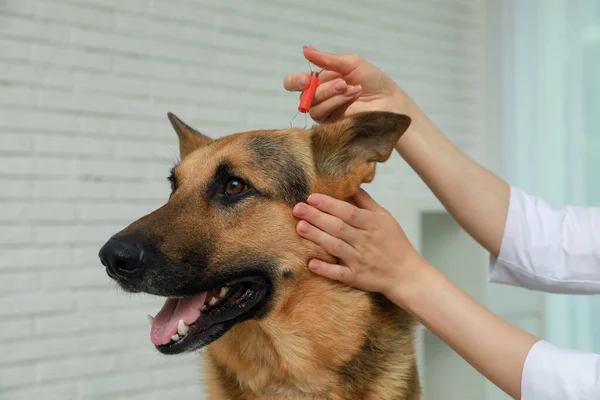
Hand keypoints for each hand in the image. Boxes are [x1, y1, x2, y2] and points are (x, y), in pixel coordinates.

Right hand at [283, 46, 417, 122]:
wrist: (389, 98)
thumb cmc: (372, 80)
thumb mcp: (350, 63)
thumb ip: (326, 59)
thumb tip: (304, 49)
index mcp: (319, 81)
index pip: (294, 83)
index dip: (295, 82)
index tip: (306, 80)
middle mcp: (319, 97)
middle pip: (303, 97)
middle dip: (323, 89)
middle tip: (342, 83)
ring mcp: (326, 113)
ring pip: (314, 108)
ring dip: (333, 96)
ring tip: (353, 89)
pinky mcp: (333, 126)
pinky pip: (325, 117)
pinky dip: (339, 104)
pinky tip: (354, 96)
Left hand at [292, 187, 424, 298]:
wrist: (407, 274)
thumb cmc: (395, 243)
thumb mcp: (385, 218)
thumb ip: (367, 202)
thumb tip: (352, 185)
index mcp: (372, 224)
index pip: (347, 211)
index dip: (329, 204)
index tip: (311, 197)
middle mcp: (365, 241)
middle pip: (338, 227)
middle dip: (316, 217)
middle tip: (297, 209)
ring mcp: (360, 260)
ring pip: (335, 247)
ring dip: (317, 237)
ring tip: (300, 227)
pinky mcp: (357, 277)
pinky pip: (339, 274)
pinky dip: (325, 269)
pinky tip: (311, 263)